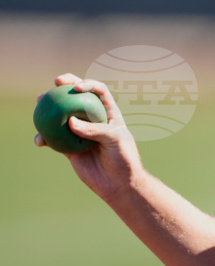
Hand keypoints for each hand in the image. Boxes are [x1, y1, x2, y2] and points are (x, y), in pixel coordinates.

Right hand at [35, 74, 144, 202]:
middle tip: (56, 83)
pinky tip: (38, 140)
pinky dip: (44, 138)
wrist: (118, 182)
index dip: (89, 84)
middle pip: (77, 97)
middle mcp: (93, 119)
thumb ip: (94, 130)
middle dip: (66, 85)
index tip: (77, 87)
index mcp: (108, 113)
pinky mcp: (69, 147)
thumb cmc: (123, 158)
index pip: (99, 92)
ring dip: (48, 107)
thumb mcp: (115, 140)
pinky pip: (53, 139)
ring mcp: (80, 132)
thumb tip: (70, 122)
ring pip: (61, 116)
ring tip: (39, 102)